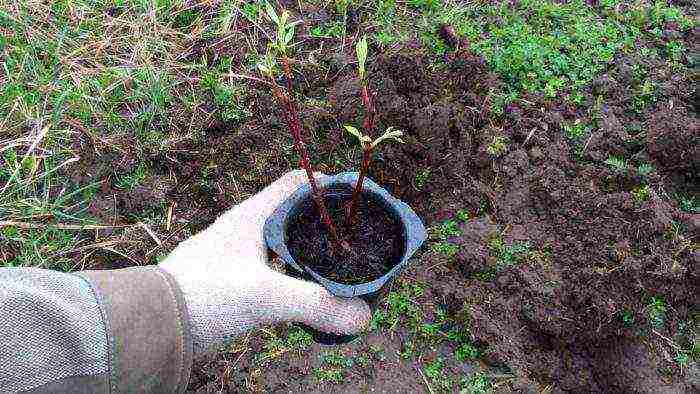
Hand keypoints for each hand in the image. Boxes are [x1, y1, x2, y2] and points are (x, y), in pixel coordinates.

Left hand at [159, 170, 370, 356]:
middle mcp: (245, 228)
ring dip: (309, 250)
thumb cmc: (203, 295)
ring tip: (337, 265)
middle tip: (355, 238)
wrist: (153, 324)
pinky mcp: (233, 278)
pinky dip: (293, 274)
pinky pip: (273, 268)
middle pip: (294, 213)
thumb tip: (362, 315)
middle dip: (325, 223)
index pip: (296, 183)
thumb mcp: (264, 296)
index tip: (356, 199)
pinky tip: (305, 291)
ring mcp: (238, 253)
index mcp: (252, 216)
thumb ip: (315, 303)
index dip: (327, 185)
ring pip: (284, 243)